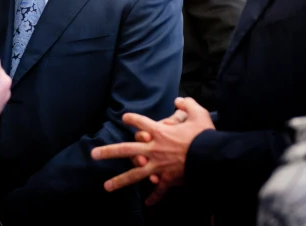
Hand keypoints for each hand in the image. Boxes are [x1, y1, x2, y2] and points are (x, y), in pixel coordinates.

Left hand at [91, 97, 213, 205]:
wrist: (212, 157)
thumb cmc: (204, 135)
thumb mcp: (198, 113)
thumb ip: (186, 104)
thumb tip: (178, 100)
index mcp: (159, 132)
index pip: (140, 122)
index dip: (131, 119)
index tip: (125, 118)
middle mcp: (154, 149)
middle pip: (126, 149)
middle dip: (109, 151)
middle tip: (93, 154)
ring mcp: (159, 166)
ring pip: (135, 174)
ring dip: (120, 181)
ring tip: (106, 186)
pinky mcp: (168, 179)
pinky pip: (160, 190)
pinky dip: (155, 197)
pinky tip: (148, 204)